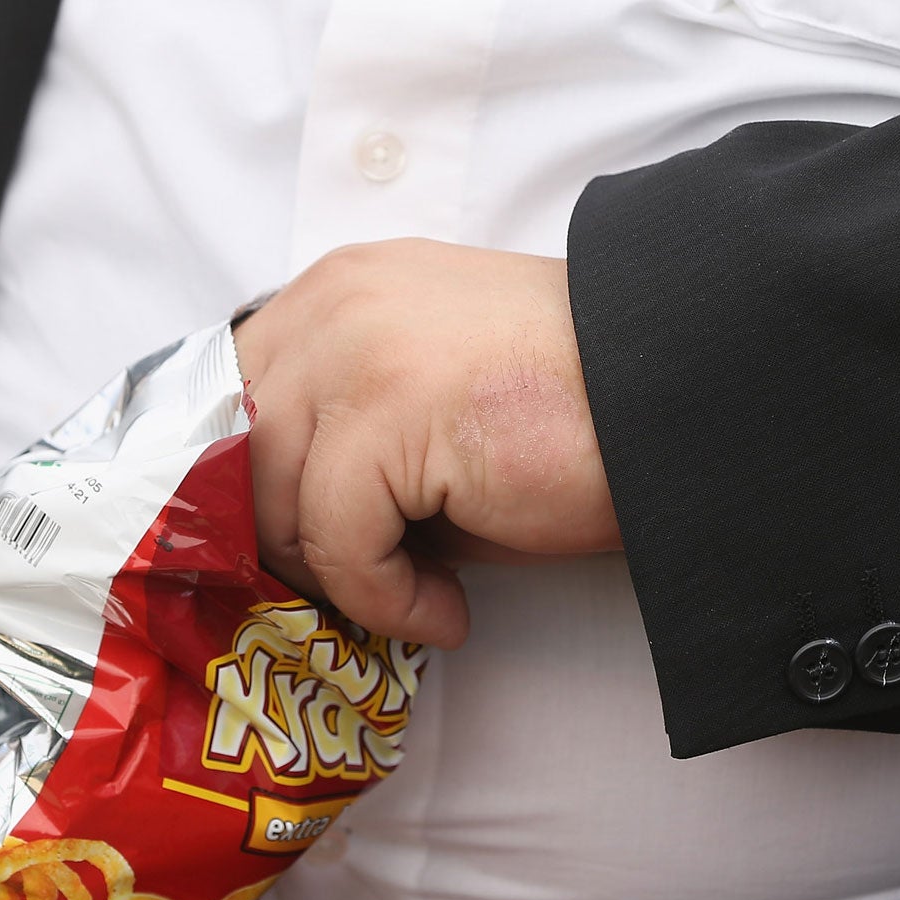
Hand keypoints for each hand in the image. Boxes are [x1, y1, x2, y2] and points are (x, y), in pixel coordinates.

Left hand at [236, 239, 619, 647]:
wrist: (678, 400)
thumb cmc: (571, 419)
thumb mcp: (428, 413)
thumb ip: (343, 443)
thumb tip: (276, 537)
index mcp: (339, 291)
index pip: (221, 396)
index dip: (239, 491)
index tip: (287, 557)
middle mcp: (336, 304)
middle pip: (229, 452)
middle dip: (281, 541)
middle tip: (356, 589)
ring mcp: (359, 350)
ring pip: (271, 501)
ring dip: (339, 576)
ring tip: (419, 597)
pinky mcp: (393, 411)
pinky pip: (339, 542)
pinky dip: (388, 600)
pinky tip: (449, 609)